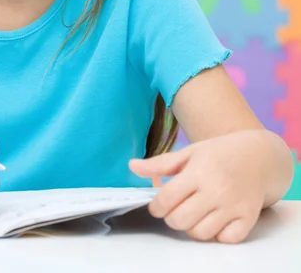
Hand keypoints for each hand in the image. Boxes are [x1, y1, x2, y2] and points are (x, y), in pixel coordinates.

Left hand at [129, 130, 267, 242]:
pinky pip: (225, 239)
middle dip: (171, 217)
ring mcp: (233, 206)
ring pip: (200, 233)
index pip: (166, 200)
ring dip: (191, 227)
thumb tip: (132, 166)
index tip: (158, 205)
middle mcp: (216, 190)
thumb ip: (160, 164)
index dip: (156, 207)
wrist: (259, 156)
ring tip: (194, 212)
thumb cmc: (219, 153)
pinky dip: (217, 234)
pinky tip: (214, 219)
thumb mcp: (189, 152)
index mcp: (198, 172)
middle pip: (180, 220)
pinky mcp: (248, 218)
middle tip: (175, 208)